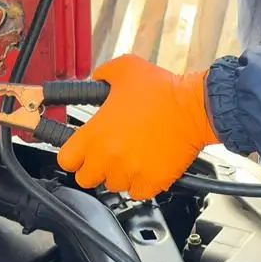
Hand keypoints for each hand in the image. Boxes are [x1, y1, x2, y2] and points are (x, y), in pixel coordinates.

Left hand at [57, 56, 217, 200]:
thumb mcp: (124, 68)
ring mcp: (129, 173)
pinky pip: (137, 193)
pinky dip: (140, 183)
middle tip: (108, 153)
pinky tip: (146, 166)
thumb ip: (101, 75)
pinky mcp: (151, 183)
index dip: (73, 154)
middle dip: (94, 167)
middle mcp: (108, 158)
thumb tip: (96, 79)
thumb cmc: (162, 90)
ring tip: (132, 155)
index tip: (81, 150)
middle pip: (85, 178)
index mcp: (95, 135)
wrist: (195, 108)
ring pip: (112, 185)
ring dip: (119, 174)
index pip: (66, 160)